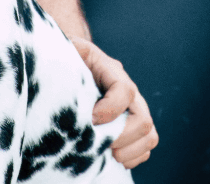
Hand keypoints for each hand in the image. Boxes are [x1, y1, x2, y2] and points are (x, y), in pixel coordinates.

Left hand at [72, 38, 157, 168]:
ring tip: (104, 152)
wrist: (72, 63)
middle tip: (95, 142)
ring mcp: (133, 111)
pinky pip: (145, 148)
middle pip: (142, 119)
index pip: (125, 91)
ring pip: (149, 135)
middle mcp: (129, 93)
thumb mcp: (64, 51)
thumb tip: (59, 68)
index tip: (89, 119)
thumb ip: (66, 56)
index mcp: (111, 71)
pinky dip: (131, 158)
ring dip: (128, 151)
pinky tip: (108, 156)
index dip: (110, 109)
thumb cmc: (65, 59)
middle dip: (119, 137)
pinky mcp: (132, 127)